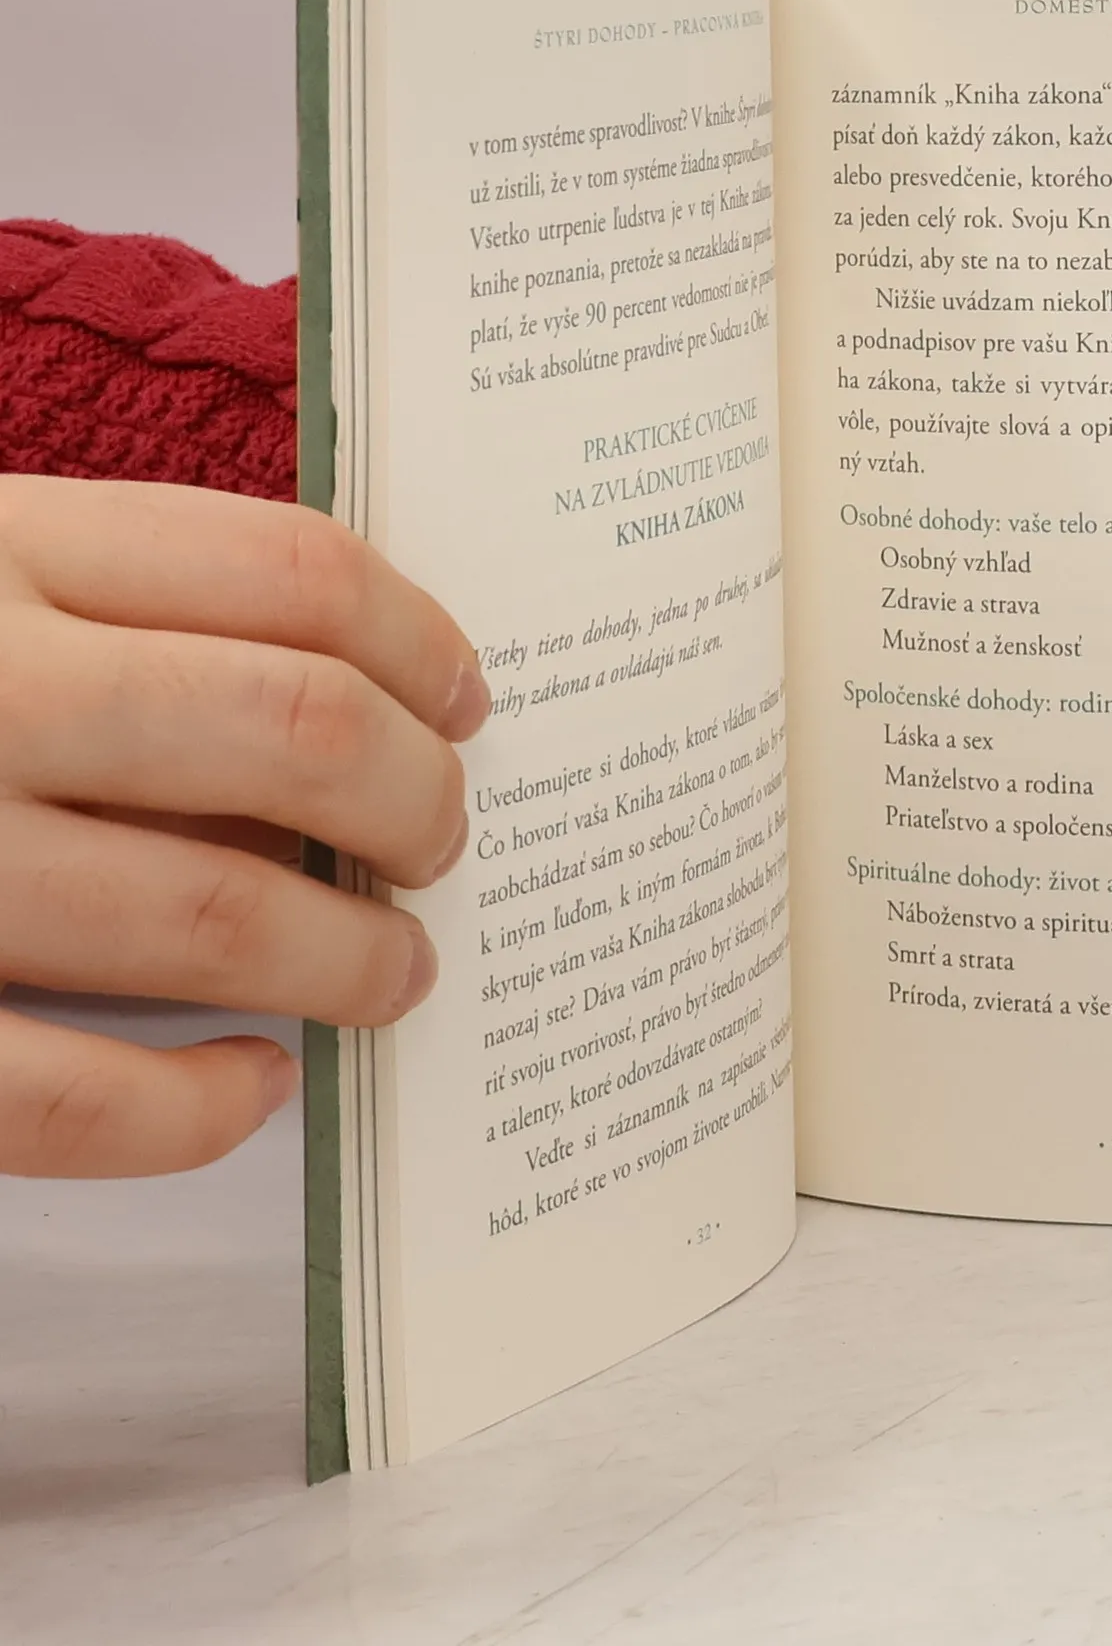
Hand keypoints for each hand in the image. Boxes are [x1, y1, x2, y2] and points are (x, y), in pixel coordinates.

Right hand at [0, 476, 487, 1176]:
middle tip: (443, 843)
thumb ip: (115, 599)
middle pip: (297, 731)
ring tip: (394, 973)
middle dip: (417, 801)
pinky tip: (255, 1087)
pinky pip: (69, 1101)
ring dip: (351, 959)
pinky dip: (195, 1110)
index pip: (292, 573)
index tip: (470, 700)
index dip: (422, 641)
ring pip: (216, 914)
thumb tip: (367, 699)